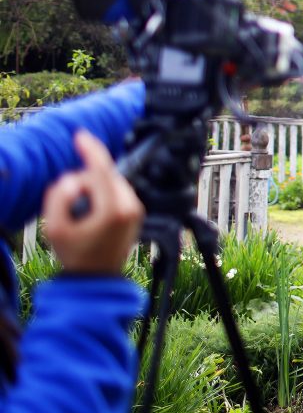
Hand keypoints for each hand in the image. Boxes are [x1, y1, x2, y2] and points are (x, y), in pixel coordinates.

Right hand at [42, 131, 143, 274]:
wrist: (98, 277)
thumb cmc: (76, 254)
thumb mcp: (55, 228)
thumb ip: (59, 198)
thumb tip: (73, 180)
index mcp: (113, 209)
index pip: (102, 170)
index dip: (91, 150)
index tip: (81, 136)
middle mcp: (131, 206)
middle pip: (105, 174)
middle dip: (86, 180)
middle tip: (73, 204)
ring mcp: (137, 208)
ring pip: (112, 181)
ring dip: (95, 187)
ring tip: (84, 214)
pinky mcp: (137, 211)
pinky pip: (117, 190)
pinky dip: (103, 193)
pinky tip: (94, 211)